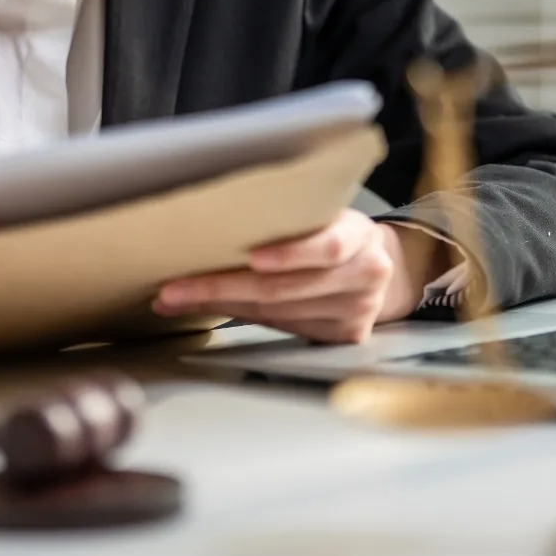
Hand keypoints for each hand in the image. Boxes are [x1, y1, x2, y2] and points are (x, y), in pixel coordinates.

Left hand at [151, 210, 440, 343]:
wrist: (380, 267)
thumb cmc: (337, 234)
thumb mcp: (324, 218)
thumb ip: (287, 224)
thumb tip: (209, 228)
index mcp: (361, 236)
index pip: (328, 245)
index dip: (290, 254)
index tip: (251, 257)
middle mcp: (365, 276)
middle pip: (286, 289)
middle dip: (222, 287)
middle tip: (175, 289)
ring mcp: (357, 312)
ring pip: (277, 313)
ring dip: (221, 306)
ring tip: (178, 299)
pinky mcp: (344, 337)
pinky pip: (282, 329)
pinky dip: (242, 318)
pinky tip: (213, 309)